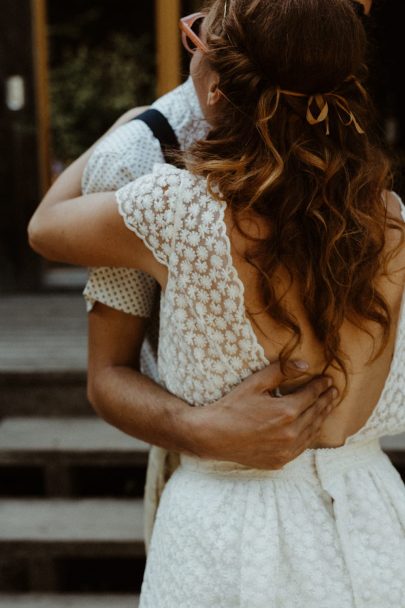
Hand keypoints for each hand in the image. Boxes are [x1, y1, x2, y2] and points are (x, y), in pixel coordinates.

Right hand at [189, 360, 336, 469]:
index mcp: (287, 412)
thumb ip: (281, 371)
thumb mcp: (255, 383)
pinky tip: (311, 428)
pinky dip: (310, 435)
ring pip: (312, 432)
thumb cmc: (232, 406)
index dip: (321, 386)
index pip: (311, 395)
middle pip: (316, 413)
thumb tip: (305, 364)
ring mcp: (286, 450)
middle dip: (326, 400)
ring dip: (321, 418)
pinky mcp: (280, 461)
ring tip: (327, 407)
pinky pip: (302, 447)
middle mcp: (291, 433)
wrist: (213, 435)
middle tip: (334, 391)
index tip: (328, 379)